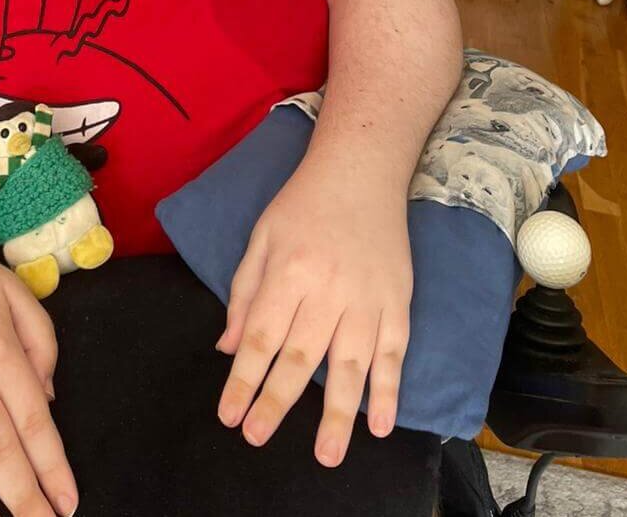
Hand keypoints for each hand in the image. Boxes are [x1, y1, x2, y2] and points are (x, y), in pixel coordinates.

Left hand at [216, 159, 411, 466]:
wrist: (361, 172)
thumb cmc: (303, 205)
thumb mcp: (261, 238)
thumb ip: (244, 293)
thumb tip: (228, 349)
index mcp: (289, 271)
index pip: (261, 336)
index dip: (244, 379)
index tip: (230, 415)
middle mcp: (328, 288)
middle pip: (301, 356)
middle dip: (278, 402)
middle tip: (259, 438)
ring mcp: (368, 297)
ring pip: (352, 363)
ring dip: (339, 413)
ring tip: (327, 455)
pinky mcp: (398, 300)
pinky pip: (395, 352)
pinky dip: (389, 390)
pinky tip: (380, 423)